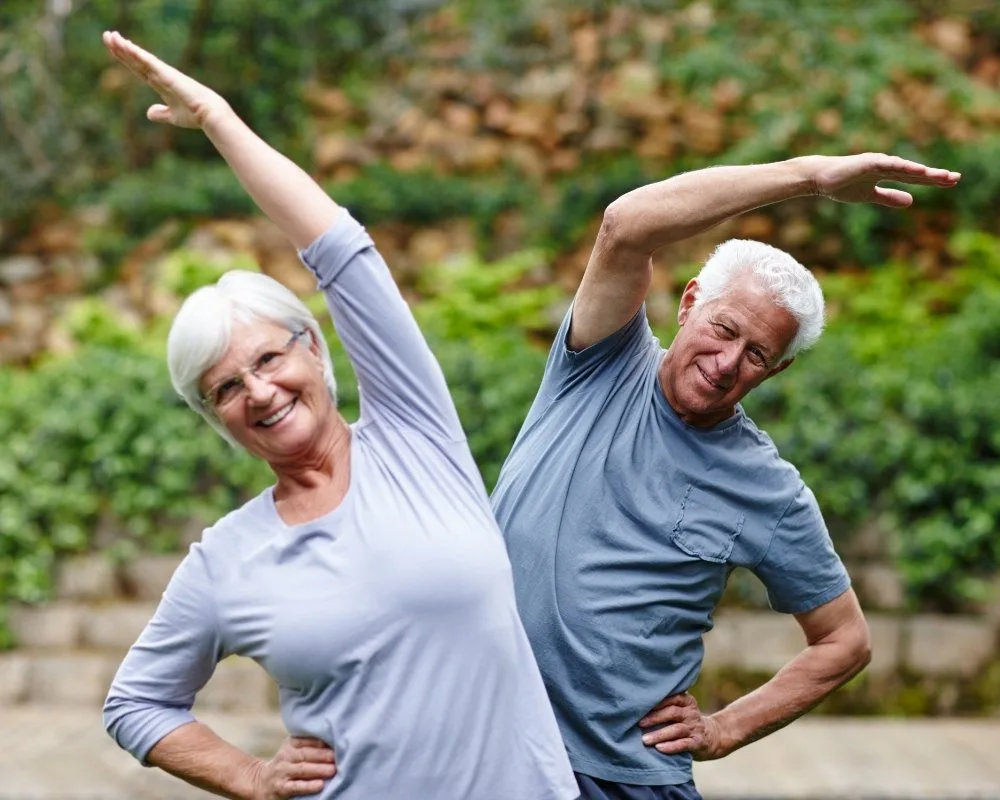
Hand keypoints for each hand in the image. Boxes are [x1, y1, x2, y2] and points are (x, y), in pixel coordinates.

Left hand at [102, 30, 231, 128]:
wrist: (208, 114)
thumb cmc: (194, 115)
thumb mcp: (172, 116)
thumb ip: (160, 114)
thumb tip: (149, 113)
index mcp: (161, 84)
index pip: (138, 68)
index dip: (125, 59)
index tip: (114, 49)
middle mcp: (160, 75)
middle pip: (135, 59)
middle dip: (120, 48)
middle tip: (106, 35)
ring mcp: (163, 73)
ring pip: (139, 57)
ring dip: (124, 46)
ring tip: (110, 35)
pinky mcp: (167, 73)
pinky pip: (148, 61)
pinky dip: (136, 53)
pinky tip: (125, 45)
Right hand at [249, 736, 336, 799]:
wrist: (260, 783)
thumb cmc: (287, 765)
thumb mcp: (293, 751)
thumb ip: (309, 745)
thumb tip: (336, 741)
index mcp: (290, 744)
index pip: (307, 740)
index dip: (322, 741)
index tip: (338, 741)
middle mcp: (285, 756)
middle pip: (306, 754)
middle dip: (323, 754)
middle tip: (339, 756)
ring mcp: (282, 772)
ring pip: (302, 769)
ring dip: (318, 769)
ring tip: (333, 770)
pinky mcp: (281, 788)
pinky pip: (296, 786)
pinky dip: (308, 786)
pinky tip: (320, 785)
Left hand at [638, 692, 724, 760]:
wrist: (712, 737)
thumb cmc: (686, 721)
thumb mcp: (681, 709)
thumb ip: (666, 704)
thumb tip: (637, 703)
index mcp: (686, 701)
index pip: (672, 697)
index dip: (657, 701)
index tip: (641, 705)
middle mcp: (691, 713)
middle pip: (672, 712)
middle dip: (655, 717)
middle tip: (639, 723)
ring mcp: (695, 728)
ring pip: (676, 729)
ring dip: (659, 734)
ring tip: (645, 740)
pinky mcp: (698, 742)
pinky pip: (684, 744)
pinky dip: (671, 746)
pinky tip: (659, 748)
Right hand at [807, 153, 959, 207]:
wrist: (819, 178)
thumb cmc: (841, 185)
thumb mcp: (869, 195)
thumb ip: (889, 197)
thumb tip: (911, 201)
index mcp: (887, 173)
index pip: (914, 178)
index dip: (932, 180)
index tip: (951, 182)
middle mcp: (886, 165)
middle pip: (915, 172)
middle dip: (934, 176)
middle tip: (956, 179)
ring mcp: (878, 162)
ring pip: (905, 167)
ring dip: (923, 172)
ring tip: (941, 176)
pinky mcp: (868, 163)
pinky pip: (889, 165)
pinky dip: (903, 167)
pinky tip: (917, 170)